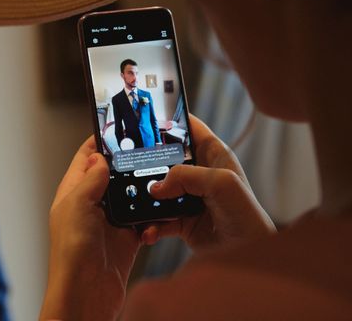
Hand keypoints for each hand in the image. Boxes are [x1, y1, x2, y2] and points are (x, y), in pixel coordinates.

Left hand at [39, 137, 140, 320]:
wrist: (85, 295)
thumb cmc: (70, 254)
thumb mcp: (76, 206)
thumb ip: (89, 179)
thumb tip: (99, 157)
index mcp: (73, 193)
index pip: (85, 158)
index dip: (99, 142)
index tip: (117, 127)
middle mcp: (91, 205)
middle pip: (111, 175)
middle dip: (127, 164)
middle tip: (146, 152)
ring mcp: (109, 223)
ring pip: (130, 196)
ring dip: (142, 193)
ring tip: (155, 185)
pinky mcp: (126, 240)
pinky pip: (142, 221)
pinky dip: (151, 220)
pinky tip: (153, 221)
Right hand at [141, 115, 275, 251]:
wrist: (246, 256)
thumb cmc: (246, 217)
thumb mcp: (221, 184)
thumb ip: (187, 176)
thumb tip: (156, 186)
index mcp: (214, 155)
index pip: (190, 128)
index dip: (170, 120)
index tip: (146, 118)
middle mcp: (199, 174)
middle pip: (166, 157)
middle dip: (147, 160)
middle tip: (128, 161)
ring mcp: (188, 197)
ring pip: (157, 188)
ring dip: (144, 196)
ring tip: (134, 201)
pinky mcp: (181, 220)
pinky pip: (157, 218)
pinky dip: (149, 224)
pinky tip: (147, 230)